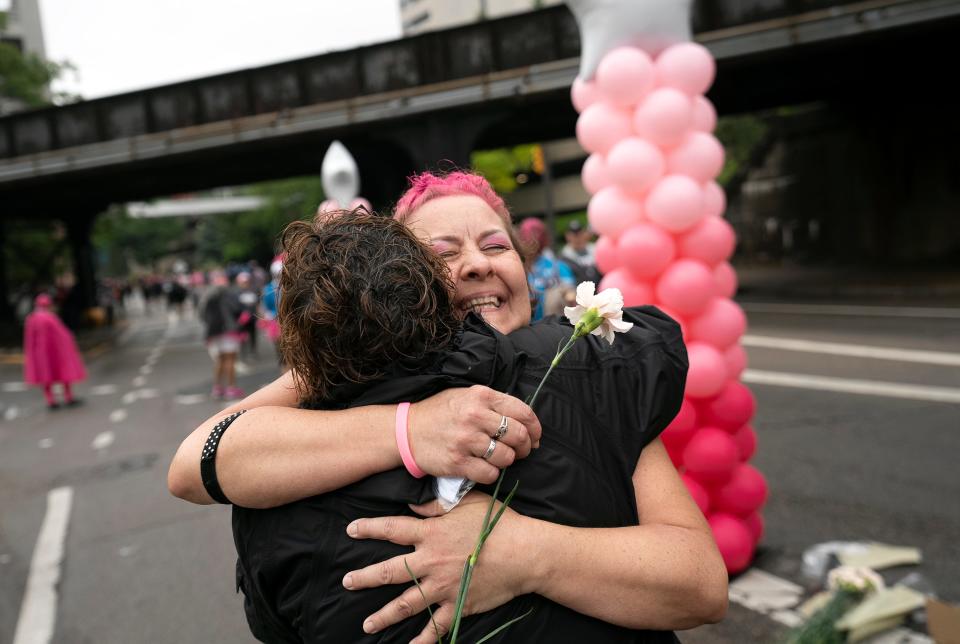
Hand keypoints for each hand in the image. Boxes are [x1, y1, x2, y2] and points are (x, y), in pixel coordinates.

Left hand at [342, 493, 530, 643]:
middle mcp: (431, 561)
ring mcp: (443, 586)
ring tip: (367, 624)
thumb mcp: (466, 504)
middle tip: (346, 582)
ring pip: (405, 604)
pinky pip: (436, 626)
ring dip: (384, 615)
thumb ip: (436, 506)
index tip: (351, 529)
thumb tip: (413, 507)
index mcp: (431, 534)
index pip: (392, 529)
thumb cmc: (498, 522)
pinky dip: (423, 640)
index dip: (369, 528)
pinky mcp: (458, 604)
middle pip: (389, 571)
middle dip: (365, 577)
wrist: (524, 552)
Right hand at [409, 386, 540, 483]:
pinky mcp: (457, 462)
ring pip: (506, 457)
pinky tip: (484, 467)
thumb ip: (494, 404)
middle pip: (518, 435)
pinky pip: (490, 473)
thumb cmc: (441, 413)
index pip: (523, 412)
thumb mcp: (466, 396)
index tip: (535, 437)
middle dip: (525, 447)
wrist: (407, 431)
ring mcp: (465, 440)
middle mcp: (475, 416)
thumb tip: (526, 424)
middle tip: (521, 451)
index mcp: (481, 396)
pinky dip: (492, 473)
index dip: (535, 428)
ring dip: (507, 460)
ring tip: (498, 458)